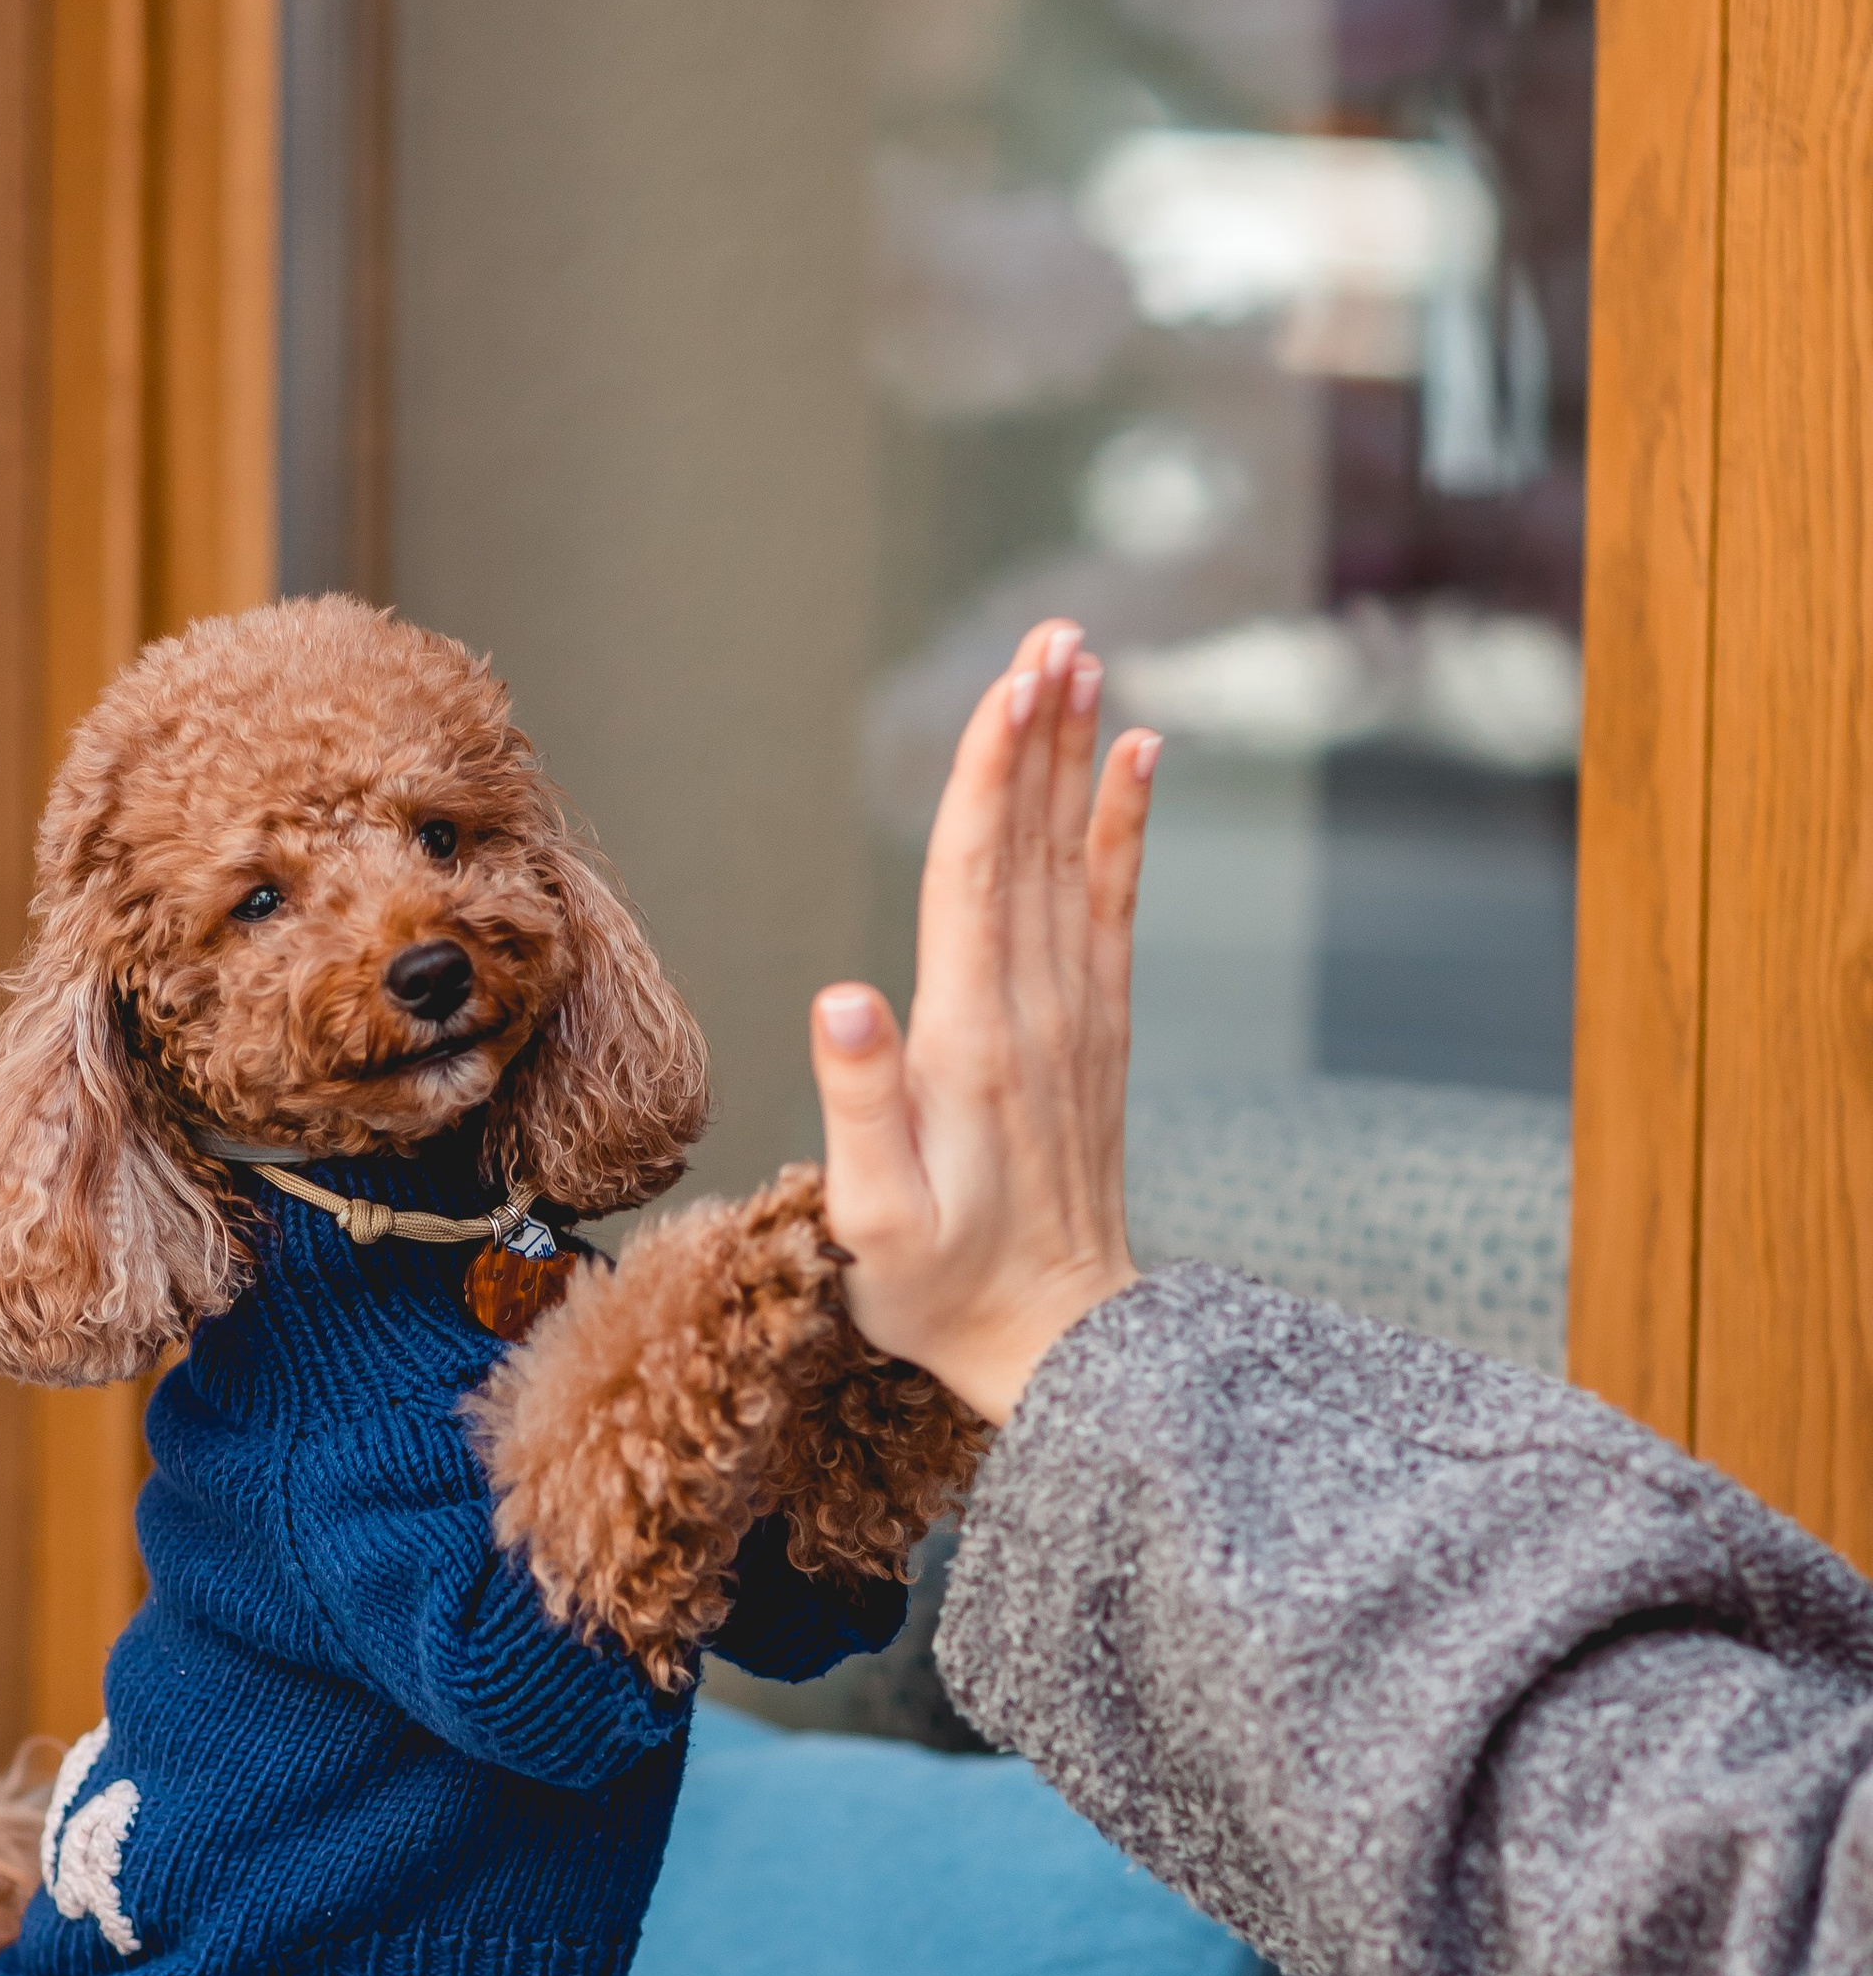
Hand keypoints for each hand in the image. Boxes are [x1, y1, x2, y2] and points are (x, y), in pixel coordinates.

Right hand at [810, 621, 1157, 1423]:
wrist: (1062, 1345)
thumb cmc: (946, 1292)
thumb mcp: (876, 1226)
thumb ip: (860, 1111)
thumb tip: (841, 999)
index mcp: (974, 1044)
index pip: (977, 879)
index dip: (989, 776)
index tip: (1008, 683)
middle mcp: (1037, 1013)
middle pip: (1032, 844)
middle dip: (1038, 733)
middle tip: (1051, 630)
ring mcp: (1077, 1018)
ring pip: (1074, 858)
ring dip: (1076, 756)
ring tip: (1080, 660)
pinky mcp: (1097, 1032)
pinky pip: (1112, 904)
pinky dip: (1123, 825)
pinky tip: (1134, 758)